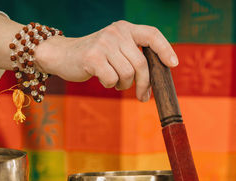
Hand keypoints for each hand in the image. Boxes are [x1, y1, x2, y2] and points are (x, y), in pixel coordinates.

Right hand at [35, 20, 178, 101]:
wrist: (62, 55)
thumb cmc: (94, 57)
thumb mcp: (116, 49)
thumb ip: (134, 55)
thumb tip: (157, 78)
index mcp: (125, 28)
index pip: (152, 34)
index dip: (165, 49)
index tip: (173, 64)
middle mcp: (116, 32)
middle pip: (142, 63)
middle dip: (144, 84)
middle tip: (143, 96)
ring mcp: (104, 44)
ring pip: (128, 74)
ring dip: (123, 84)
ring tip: (115, 82)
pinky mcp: (92, 57)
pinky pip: (112, 79)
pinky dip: (109, 84)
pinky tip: (102, 79)